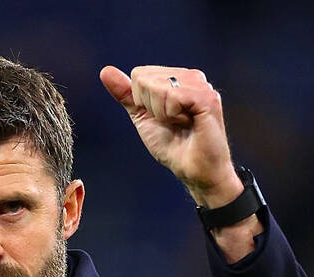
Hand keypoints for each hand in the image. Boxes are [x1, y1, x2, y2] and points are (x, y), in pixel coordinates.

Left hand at [99, 65, 239, 206]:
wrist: (191, 169)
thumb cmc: (171, 144)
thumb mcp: (142, 116)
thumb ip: (126, 93)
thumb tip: (105, 71)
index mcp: (177, 77)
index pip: (139, 74)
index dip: (141, 101)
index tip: (160, 117)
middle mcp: (191, 76)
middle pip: (145, 78)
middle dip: (150, 106)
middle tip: (171, 122)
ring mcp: (201, 85)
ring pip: (157, 85)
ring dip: (161, 112)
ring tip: (180, 123)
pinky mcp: (207, 97)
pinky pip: (172, 96)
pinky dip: (171, 114)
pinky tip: (187, 122)